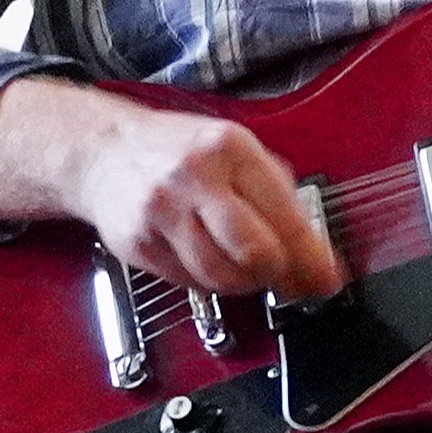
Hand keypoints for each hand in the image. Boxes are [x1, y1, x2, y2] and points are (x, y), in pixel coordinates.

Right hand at [49, 91, 345, 299]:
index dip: (312, 258)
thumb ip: (277, 192)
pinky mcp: (139, 244)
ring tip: (250, 270)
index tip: (327, 278)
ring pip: (222, 276)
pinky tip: (214, 262)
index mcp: (230, 149)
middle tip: (290, 280)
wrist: (104, 150)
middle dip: (281, 275)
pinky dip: (212, 282)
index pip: (284, 217)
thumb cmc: (178, 151)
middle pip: (254, 252)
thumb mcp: (235, 148)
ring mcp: (162, 213)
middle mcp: (194, 178)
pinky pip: (191, 282)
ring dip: (246, 283)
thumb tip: (316, 249)